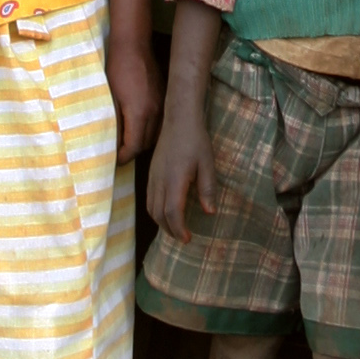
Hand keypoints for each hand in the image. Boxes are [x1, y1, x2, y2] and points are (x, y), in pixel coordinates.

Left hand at [106, 33, 163, 166]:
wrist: (133, 45)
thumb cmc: (117, 69)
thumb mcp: (110, 98)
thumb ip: (114, 122)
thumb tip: (112, 142)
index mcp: (139, 113)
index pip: (134, 147)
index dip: (123, 156)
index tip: (114, 159)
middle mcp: (155, 112)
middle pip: (146, 144)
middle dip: (132, 151)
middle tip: (119, 152)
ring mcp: (162, 105)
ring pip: (156, 135)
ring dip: (143, 141)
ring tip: (129, 141)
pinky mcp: (164, 98)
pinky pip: (160, 122)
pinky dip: (151, 130)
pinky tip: (140, 127)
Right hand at [146, 108, 215, 240]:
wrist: (179, 120)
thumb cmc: (196, 141)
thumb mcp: (207, 164)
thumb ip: (207, 188)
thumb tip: (210, 212)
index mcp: (174, 180)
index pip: (172, 212)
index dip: (179, 229)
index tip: (188, 239)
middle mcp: (159, 181)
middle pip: (159, 215)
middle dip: (170, 230)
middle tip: (183, 238)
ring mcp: (152, 177)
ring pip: (151, 208)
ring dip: (162, 222)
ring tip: (176, 228)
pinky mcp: (151, 174)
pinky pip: (149, 199)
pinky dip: (156, 211)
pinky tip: (167, 212)